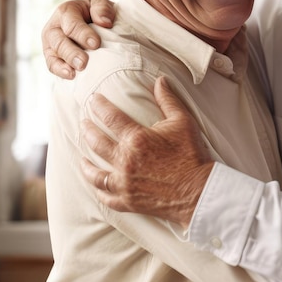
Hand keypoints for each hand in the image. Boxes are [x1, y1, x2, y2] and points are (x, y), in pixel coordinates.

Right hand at [42, 0, 115, 78]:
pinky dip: (60, 71)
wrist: (93, 22)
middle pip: (59, 40)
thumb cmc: (97, 13)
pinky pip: (52, 64)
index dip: (83, 34)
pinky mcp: (52, 55)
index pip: (72, 24)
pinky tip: (71, 76)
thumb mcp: (101, 5)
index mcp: (66, 11)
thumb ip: (102, 8)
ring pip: (53, 54)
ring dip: (64, 64)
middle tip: (83, 62)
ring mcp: (51, 42)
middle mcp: (55, 26)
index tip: (95, 44)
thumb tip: (105, 22)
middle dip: (72, 52)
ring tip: (75, 72)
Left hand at [81, 76, 213, 227]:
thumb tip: (160, 80)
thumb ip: (168, 100)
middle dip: (87, 130)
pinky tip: (96, 185)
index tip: (92, 99)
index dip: (99, 106)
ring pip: (94, 173)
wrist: (199, 190)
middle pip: (97, 142)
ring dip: (85, 163)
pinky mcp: (129, 201)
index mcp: (137, 139)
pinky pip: (106, 197)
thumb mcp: (183, 122)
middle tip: (83, 123)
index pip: (110, 117)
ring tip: (82, 157)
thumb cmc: (192, 154)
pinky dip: (99, 191)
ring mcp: (124, 183)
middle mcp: (125, 161)